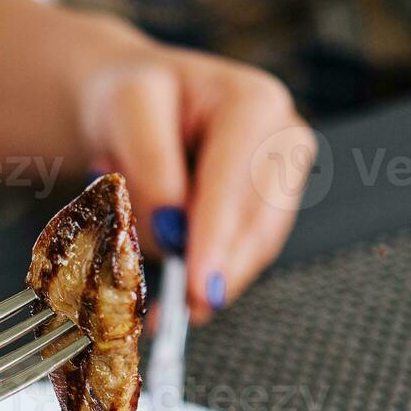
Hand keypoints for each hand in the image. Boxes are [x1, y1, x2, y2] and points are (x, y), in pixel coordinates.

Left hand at [76, 44, 316, 321]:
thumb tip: (172, 229)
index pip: (236, 181)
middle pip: (259, 222)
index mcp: (253, 103)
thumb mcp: (125, 111)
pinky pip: (247, 255)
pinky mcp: (273, 211)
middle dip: (219, 270)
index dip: (217, 238)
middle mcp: (283, 139)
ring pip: (257, 247)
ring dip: (213, 275)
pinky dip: (212, 274)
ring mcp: (285, 178)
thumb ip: (151, 167)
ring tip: (168, 297)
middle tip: (182, 311)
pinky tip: (180, 285)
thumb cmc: (134, 100)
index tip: (195, 286)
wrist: (141, 103)